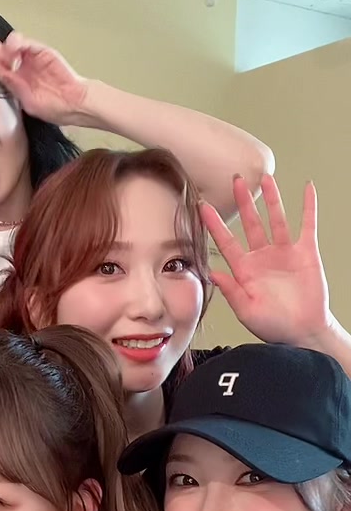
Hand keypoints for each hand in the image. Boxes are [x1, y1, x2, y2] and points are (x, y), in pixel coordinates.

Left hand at [0, 21, 88, 125]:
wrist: (76, 104)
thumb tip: (3, 73)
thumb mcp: (28, 102)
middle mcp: (20, 65)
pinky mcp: (42, 51)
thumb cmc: (55, 107)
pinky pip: (26, 43)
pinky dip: (17, 44)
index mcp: (14, 79)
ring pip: (9, 44)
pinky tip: (12, 49)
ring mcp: (31, 57)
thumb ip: (13, 86)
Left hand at [202, 175, 332, 347]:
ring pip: (276, 219)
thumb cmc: (273, 326)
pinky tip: (307, 189)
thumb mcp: (246, 311)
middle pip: (250, 223)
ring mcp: (284, 253)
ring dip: (271, 198)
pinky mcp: (305, 253)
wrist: (303, 333)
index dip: (214, 224)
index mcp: (244, 270)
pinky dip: (308, 206)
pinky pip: (307, 225)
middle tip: (235, 180)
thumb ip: (230, 290)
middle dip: (243, 201)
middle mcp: (262, 258)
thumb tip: (212, 273)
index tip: (202, 206)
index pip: (226, 242)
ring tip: (265, 177)